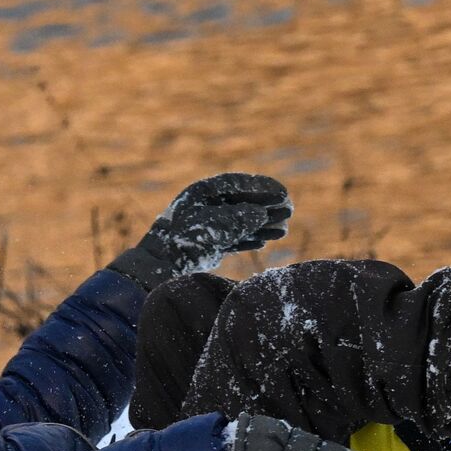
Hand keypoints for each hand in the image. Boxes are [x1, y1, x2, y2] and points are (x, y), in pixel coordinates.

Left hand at [108, 173, 292, 291]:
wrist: (160, 266)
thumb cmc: (181, 241)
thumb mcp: (211, 226)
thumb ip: (237, 219)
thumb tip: (260, 215)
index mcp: (202, 193)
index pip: (237, 184)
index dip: (261, 187)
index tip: (283, 192)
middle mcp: (206, 206)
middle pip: (242, 203)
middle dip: (266, 207)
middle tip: (289, 210)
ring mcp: (207, 226)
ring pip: (241, 222)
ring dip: (263, 225)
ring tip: (283, 228)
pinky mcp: (207, 245)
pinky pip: (233, 239)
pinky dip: (249, 239)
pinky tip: (264, 241)